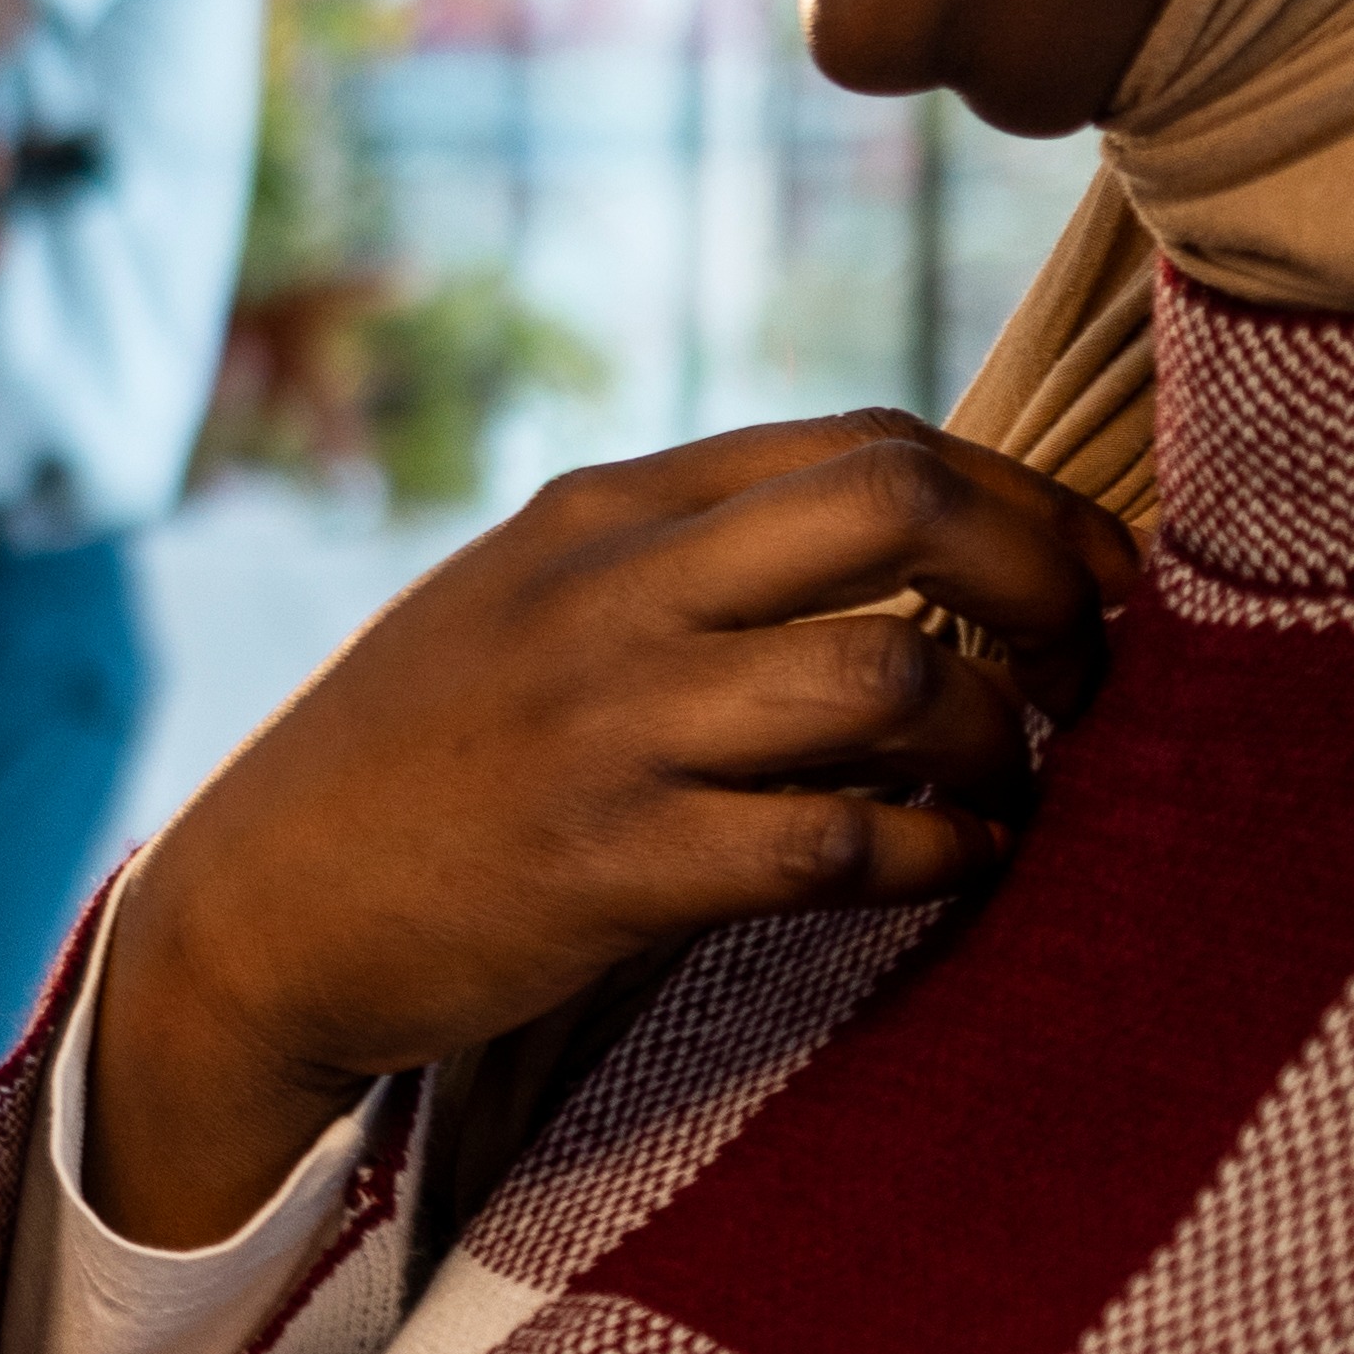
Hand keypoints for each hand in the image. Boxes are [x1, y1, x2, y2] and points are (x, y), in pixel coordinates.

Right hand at [92, 411, 1139, 1247]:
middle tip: (1088, 667)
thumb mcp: (526, 600)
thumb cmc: (416, 759)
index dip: (1022, 501)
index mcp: (603, 512)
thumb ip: (681, 559)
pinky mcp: (617, 868)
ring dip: (998, 739)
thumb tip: (898, 539)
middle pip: (903, 511)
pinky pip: (841, 846)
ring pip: (893, 678)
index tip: (1095, 572)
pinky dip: (939, 856)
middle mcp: (615, 594)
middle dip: (1044, 580)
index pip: (867, 446)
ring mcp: (615, 728)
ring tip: (1011, 785)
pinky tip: (956, 865)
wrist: (257, 908)